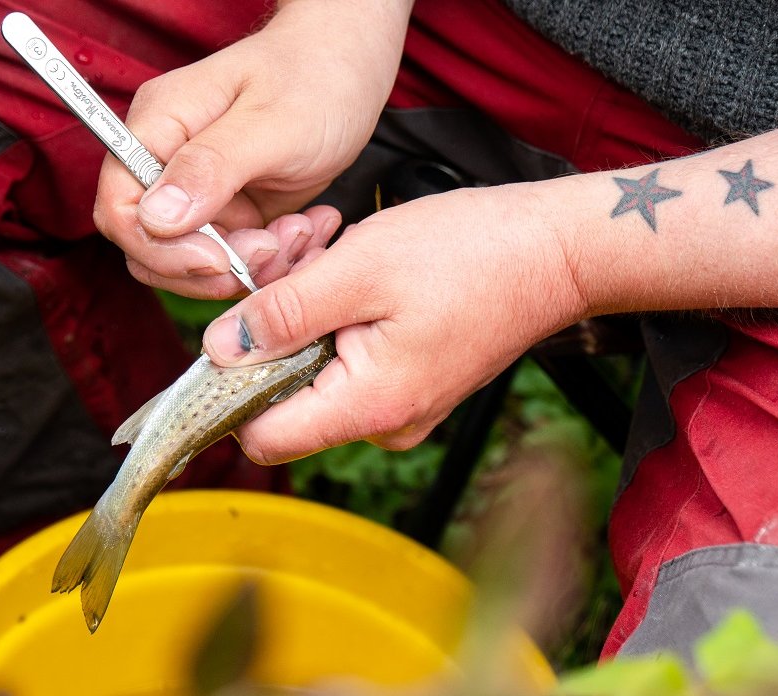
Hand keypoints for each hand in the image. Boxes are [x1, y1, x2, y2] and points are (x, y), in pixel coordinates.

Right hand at [93, 0, 412, 298]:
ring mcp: (196, 191)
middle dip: (212, 265)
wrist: (350, 70)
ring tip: (300, 232)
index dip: (159, 247)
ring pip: (194, 263)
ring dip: (250, 264)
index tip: (217, 258)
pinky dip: (271, 259)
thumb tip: (155, 218)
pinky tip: (305, 229)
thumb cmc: (313, 76)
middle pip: (151, 247)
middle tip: (271, 248)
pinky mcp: (228, 213)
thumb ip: (210, 168)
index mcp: (159, 126)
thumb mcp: (270, 123)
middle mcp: (167, 162)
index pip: (120, 207)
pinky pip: (232, 259)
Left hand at [200, 184, 585, 463]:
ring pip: (311, 369)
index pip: (263, 438)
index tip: (229, 329)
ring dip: (304, 309)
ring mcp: (398, 406)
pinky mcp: (408, 382)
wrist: (557, 250)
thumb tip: (220, 348)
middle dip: (273, 327)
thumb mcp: (359, 269)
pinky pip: (345, 358)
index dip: (228, 389)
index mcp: (368, 407)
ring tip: (332, 249)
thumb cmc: (472, 253)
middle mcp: (382, 423)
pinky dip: (335, 312)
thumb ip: (283, 313)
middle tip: (296, 256)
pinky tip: (352, 265)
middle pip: (283, 396)